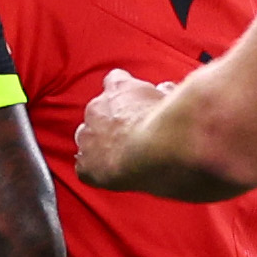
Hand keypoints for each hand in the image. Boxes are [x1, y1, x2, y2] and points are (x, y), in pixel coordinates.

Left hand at [71, 69, 174, 191]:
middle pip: (97, 111)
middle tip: (130, 134)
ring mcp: (88, 136)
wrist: (159, 149)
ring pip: (86, 137)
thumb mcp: (171, 98)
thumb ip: (164, 93)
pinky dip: (95, 170)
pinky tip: (111, 175)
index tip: (134, 103)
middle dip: (110, 121)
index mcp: (118, 87)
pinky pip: (84, 167)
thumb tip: (165, 90)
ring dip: (99, 144)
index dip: (124, 94)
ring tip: (120, 157)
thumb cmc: (169, 122)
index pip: (115, 80)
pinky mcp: (86, 165)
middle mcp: (97, 108)